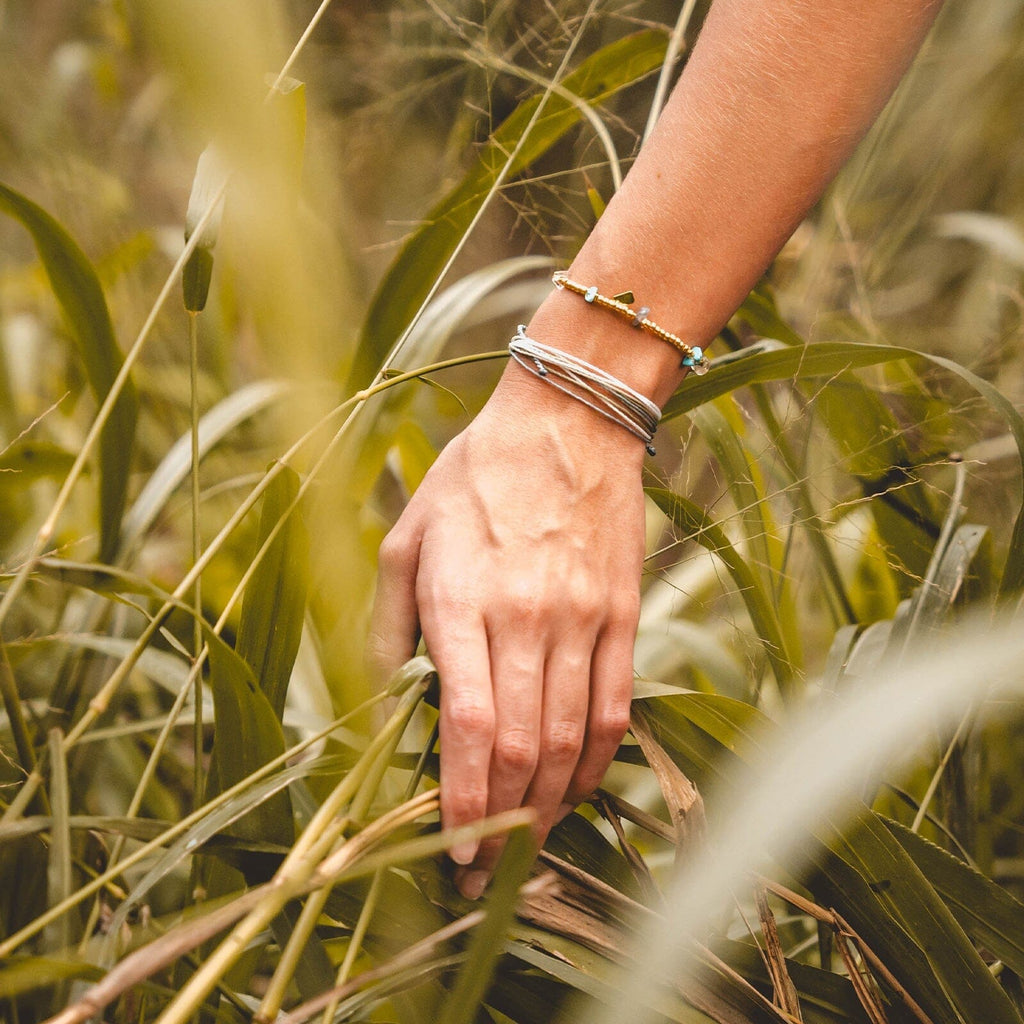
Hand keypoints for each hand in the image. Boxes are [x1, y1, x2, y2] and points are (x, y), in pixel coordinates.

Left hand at [367, 364, 645, 898]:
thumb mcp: (407, 532)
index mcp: (462, 600)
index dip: (463, 802)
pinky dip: (597, 760)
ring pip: (572, 740)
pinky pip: (616, 706)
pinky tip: (578, 789)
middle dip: (501, 825)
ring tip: (524, 845)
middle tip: (482, 871)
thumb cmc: (476, 475)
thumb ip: (389, 620)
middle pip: (524, 749)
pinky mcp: (621, 616)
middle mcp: (526, 618)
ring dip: (549, 805)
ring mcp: (582, 619)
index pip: (469, 727)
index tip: (452, 851)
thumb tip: (385, 695)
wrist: (568, 423)